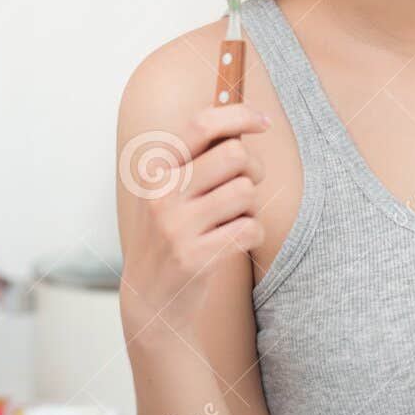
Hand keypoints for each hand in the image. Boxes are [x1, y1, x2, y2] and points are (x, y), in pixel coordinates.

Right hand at [119, 103, 269, 338]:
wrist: (152, 299)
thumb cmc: (172, 234)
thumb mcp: (172, 191)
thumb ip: (200, 157)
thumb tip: (246, 119)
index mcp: (157, 169)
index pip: (202, 124)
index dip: (241, 115)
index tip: (263, 122)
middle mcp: (162, 193)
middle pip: (235, 154)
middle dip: (255, 167)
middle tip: (248, 183)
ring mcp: (176, 226)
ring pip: (246, 191)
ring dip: (252, 206)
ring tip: (236, 217)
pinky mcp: (194, 256)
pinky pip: (249, 228)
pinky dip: (254, 232)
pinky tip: (239, 240)